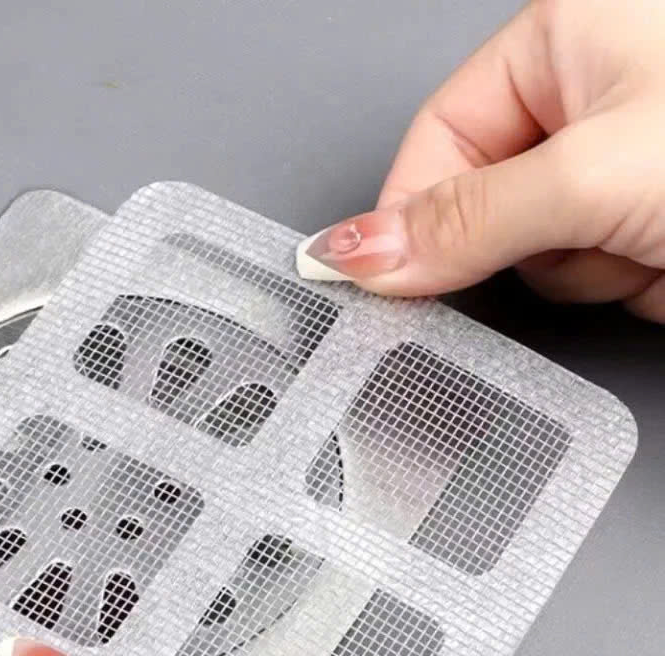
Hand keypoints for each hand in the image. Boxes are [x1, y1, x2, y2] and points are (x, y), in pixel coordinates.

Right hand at [296, 0, 664, 321]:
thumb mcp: (587, 177)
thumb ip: (464, 221)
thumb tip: (356, 251)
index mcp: (563, 37)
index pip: (438, 136)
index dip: (412, 213)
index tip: (388, 279)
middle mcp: (584, 98)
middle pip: (479, 206)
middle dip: (523, 243)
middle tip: (571, 237)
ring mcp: (613, 169)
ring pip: (534, 254)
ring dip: (584, 270)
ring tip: (650, 238)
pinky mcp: (638, 227)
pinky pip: (584, 277)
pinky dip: (620, 283)